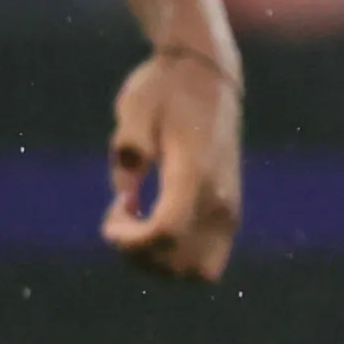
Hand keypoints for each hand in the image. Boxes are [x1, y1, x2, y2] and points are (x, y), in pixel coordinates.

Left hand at [104, 45, 242, 281]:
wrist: (208, 71)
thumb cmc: (165, 87)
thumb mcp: (135, 107)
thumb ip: (128, 148)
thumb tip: (126, 193)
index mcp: (194, 171)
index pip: (166, 232)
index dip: (130, 239)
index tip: (114, 209)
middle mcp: (219, 197)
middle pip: (182, 264)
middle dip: (141, 255)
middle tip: (121, 216)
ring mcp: (229, 207)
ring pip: (199, 271)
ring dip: (160, 262)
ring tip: (138, 223)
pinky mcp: (230, 211)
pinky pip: (208, 259)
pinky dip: (178, 256)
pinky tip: (156, 222)